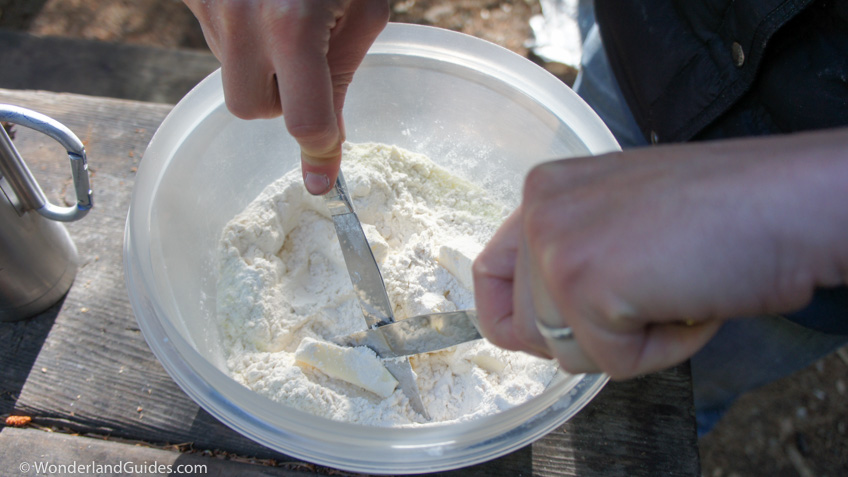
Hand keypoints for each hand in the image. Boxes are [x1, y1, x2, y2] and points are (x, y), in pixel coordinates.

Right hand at [184, 0, 389, 193]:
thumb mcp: (364, 8)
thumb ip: (343, 73)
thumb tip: (328, 141)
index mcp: (293, 23)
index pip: (305, 119)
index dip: (321, 150)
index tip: (323, 179)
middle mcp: (242, 20)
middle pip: (251, 107)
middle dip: (279, 99)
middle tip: (305, 59)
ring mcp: (211, 6)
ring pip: (233, 76)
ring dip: (260, 67)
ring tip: (283, 20)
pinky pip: (217, 42)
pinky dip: (241, 37)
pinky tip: (261, 5)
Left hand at [473, 129, 847, 378]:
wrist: (791, 199)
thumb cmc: (729, 209)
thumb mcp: (624, 218)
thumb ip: (574, 252)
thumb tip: (544, 318)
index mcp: (545, 191)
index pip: (489, 276)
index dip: (515, 317)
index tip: (551, 331)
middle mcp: (538, 210)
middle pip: (525, 328)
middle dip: (588, 335)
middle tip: (650, 295)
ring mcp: (555, 245)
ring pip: (565, 352)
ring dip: (630, 341)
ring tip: (676, 287)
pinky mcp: (583, 284)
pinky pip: (612, 363)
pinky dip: (663, 349)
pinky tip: (692, 299)